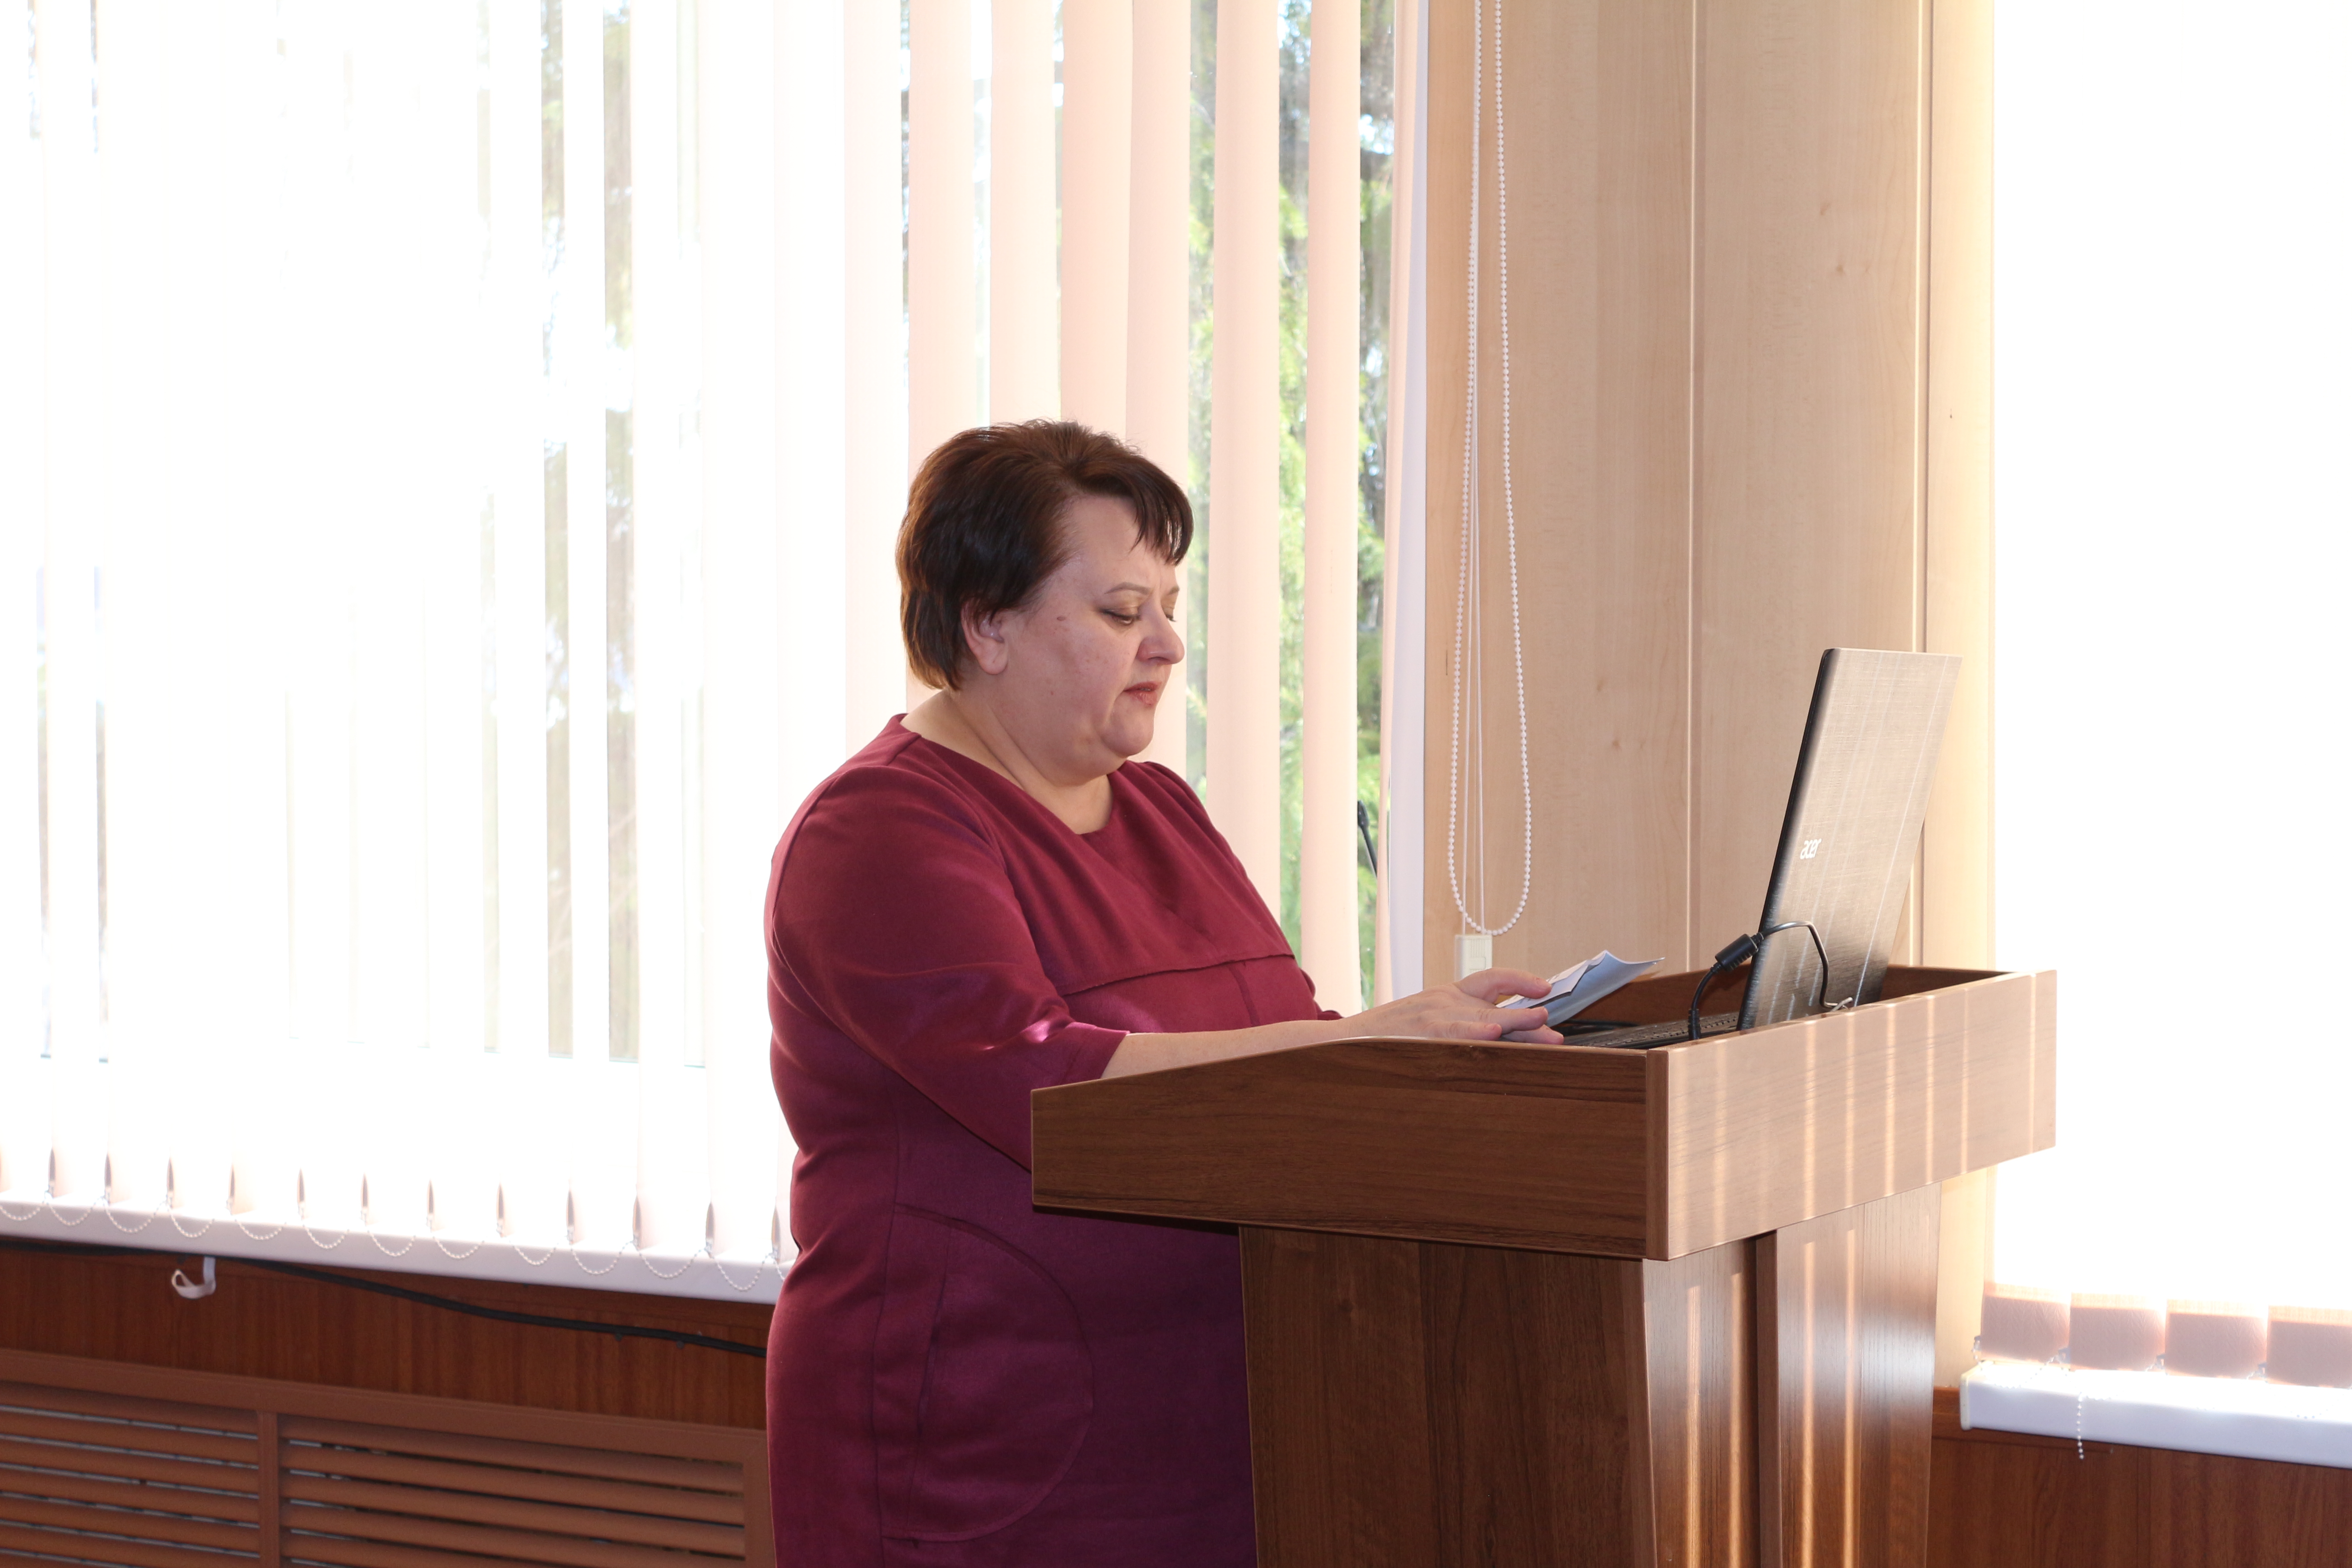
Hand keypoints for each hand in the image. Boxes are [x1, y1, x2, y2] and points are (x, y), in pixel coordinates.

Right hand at [1346, 967, 1562, 1044]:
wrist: (1344, 1041)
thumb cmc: (1387, 1037)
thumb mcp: (1425, 1020)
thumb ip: (1460, 1023)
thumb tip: (1501, 1035)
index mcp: (1447, 995)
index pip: (1491, 979)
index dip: (1521, 980)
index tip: (1545, 988)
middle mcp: (1444, 1001)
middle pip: (1496, 1004)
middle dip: (1529, 1017)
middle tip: (1555, 1027)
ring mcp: (1433, 1017)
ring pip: (1483, 1019)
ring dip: (1516, 1024)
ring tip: (1542, 1027)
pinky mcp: (1421, 1034)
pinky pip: (1455, 1034)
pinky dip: (1475, 1034)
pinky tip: (1493, 1035)